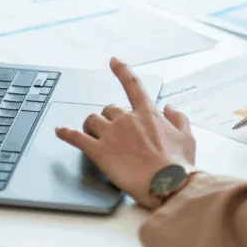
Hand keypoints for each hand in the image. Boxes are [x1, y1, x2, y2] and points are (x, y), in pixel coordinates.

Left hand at [55, 58, 195, 209]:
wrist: (168, 185)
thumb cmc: (179, 165)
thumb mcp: (187, 137)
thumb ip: (179, 118)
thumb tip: (170, 107)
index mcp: (147, 114)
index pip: (132, 85)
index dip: (122, 71)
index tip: (114, 61)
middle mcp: (127, 119)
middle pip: (109, 109)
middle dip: (110, 118)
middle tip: (114, 132)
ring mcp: (111, 134)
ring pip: (92, 120)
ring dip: (91, 126)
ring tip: (94, 136)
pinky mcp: (99, 152)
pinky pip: (76, 138)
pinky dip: (65, 133)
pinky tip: (59, 131)